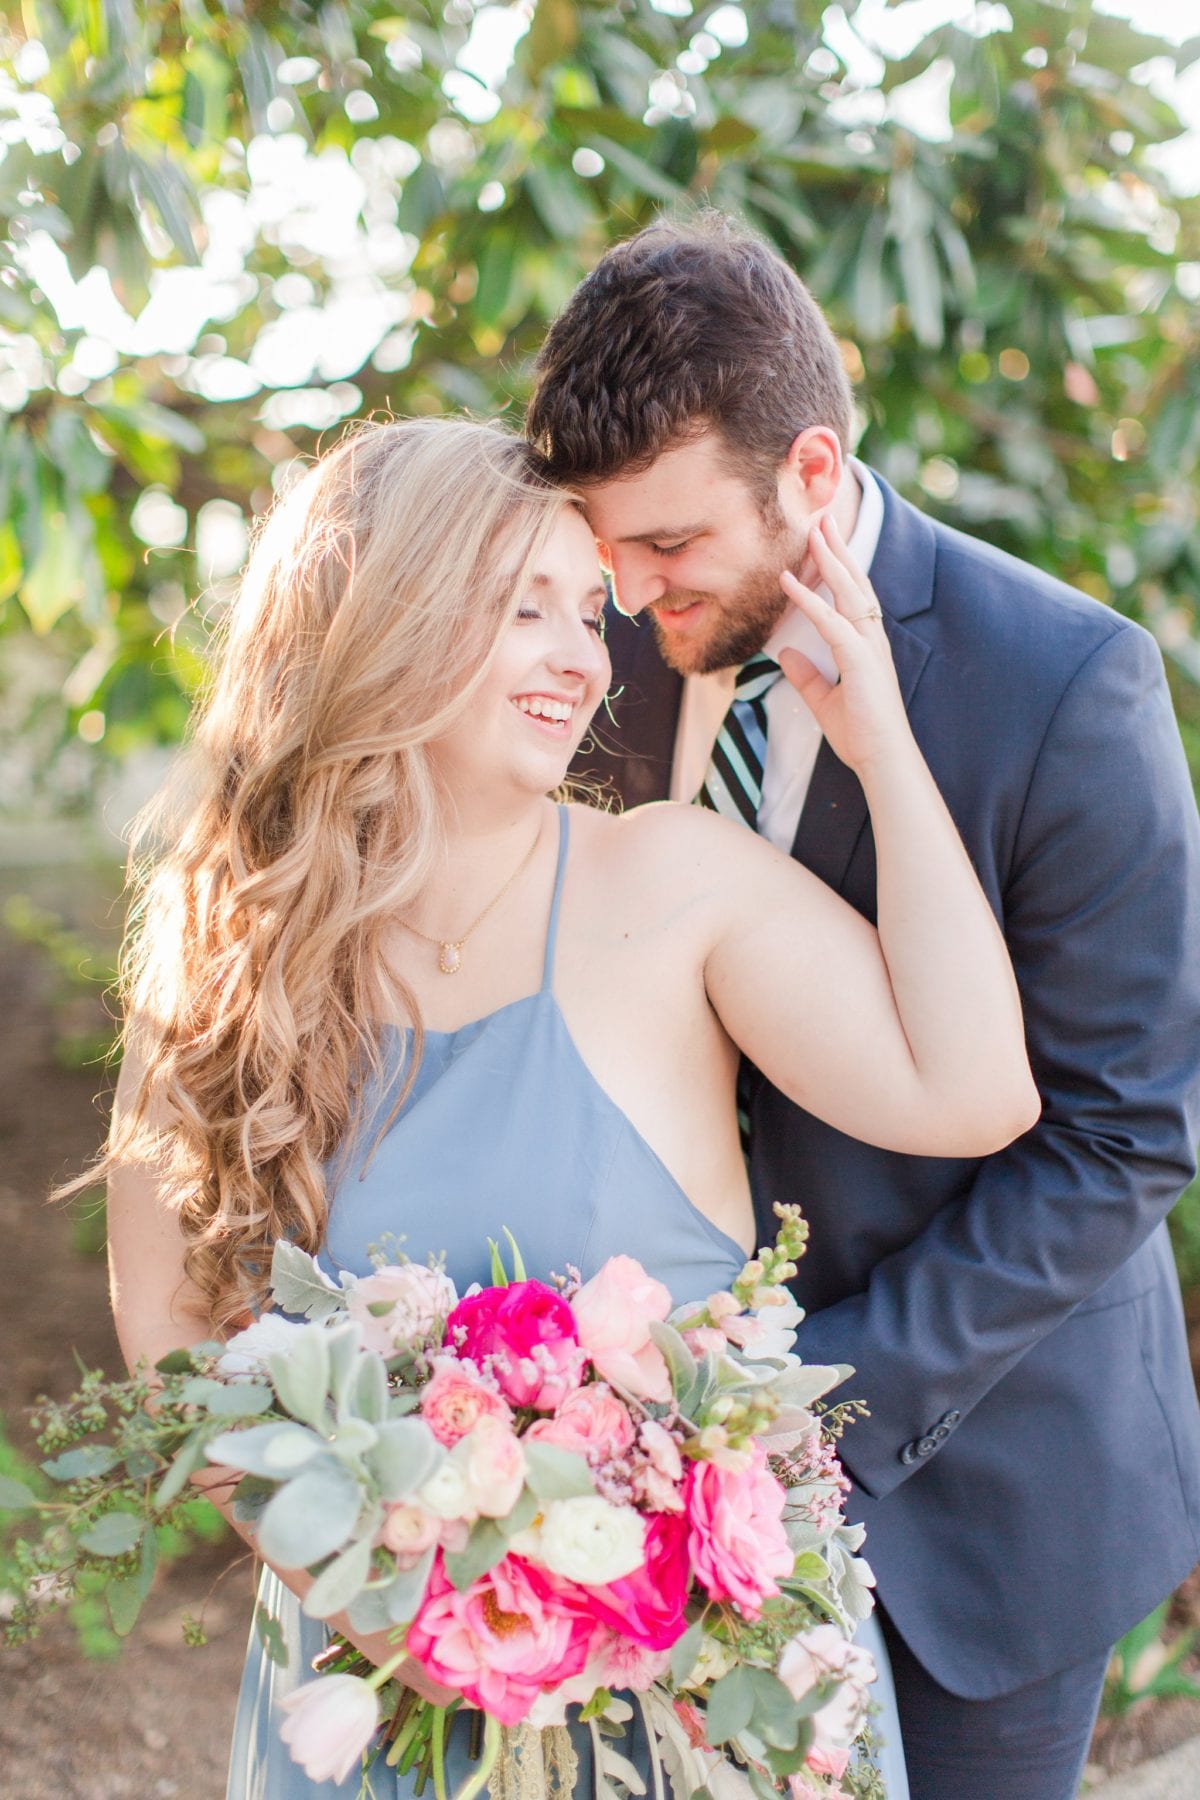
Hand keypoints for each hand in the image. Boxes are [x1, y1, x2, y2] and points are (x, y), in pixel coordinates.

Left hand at [777, 515, 910, 775]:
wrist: (883, 760)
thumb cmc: (860, 734)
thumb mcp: (822, 700)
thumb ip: (805, 675)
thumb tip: (783, 652)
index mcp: (865, 645)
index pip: (852, 595)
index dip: (838, 566)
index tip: (822, 540)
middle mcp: (871, 638)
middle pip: (855, 582)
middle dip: (838, 548)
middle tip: (822, 516)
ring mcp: (869, 647)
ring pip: (849, 592)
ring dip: (828, 559)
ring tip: (813, 531)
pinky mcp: (860, 661)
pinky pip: (831, 622)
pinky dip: (809, 600)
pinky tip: (788, 581)